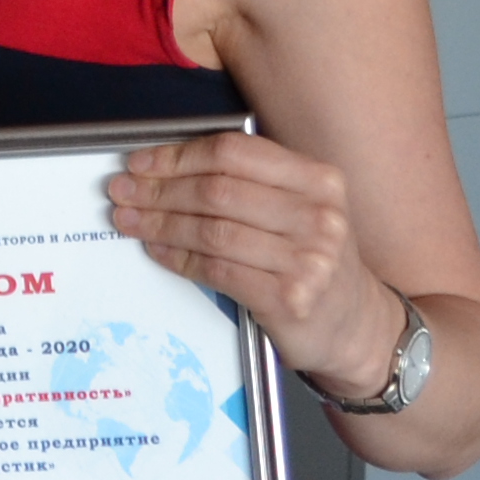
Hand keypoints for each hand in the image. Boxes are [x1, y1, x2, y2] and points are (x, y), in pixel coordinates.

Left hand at [107, 130, 404, 401]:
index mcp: (320, 180)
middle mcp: (319, 215)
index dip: (179, 154)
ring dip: (161, 223)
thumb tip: (165, 167)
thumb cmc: (314, 260)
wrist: (357, 327)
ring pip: (213, 229)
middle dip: (160, 189)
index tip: (140, 161)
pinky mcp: (289, 298)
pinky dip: (179, 257)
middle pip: (218, 190)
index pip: (235, 153)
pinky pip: (217, 269)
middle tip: (122, 190)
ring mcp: (308, 259)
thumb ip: (249, 184)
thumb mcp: (300, 210)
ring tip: (129, 219)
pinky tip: (157, 250)